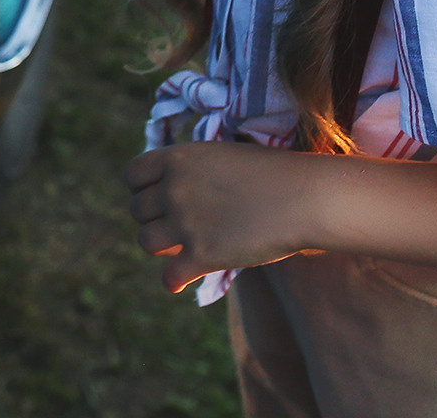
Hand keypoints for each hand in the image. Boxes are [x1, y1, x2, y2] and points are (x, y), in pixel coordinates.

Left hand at [125, 139, 322, 292]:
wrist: (304, 198)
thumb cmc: (271, 173)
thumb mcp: (221, 155)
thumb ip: (191, 169)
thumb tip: (168, 185)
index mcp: (177, 159)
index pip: (132, 175)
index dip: (141, 188)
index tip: (156, 197)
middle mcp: (173, 189)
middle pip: (137, 211)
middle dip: (154, 218)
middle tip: (174, 225)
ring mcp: (186, 223)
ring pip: (146, 242)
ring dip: (161, 246)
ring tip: (178, 247)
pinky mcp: (203, 255)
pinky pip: (169, 277)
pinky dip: (172, 281)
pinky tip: (180, 282)